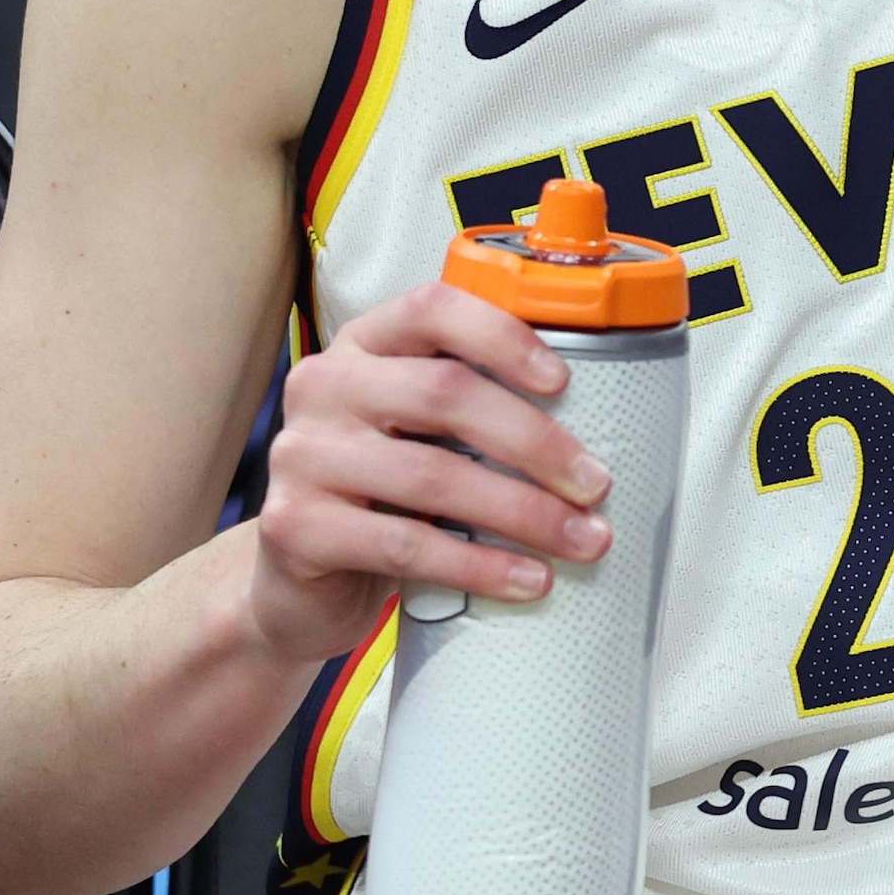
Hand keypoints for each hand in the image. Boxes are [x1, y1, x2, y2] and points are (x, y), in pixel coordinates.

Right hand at [245, 281, 614, 668]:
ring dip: (523, 512)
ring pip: (432, 476)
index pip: (433, 308)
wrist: (299, 586)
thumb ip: (475, 411)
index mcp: (363, 345)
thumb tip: (599, 426)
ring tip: (583, 540)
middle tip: (597, 486)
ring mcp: (301, 455)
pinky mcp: (294, 527)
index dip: (503, 336)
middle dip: (536, 442)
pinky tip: (528, 581)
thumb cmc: (383, 498)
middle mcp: (323, 385)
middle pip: (445, 394)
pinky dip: (479, 565)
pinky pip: (405, 544)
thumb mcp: (420, 436)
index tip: (565, 381)